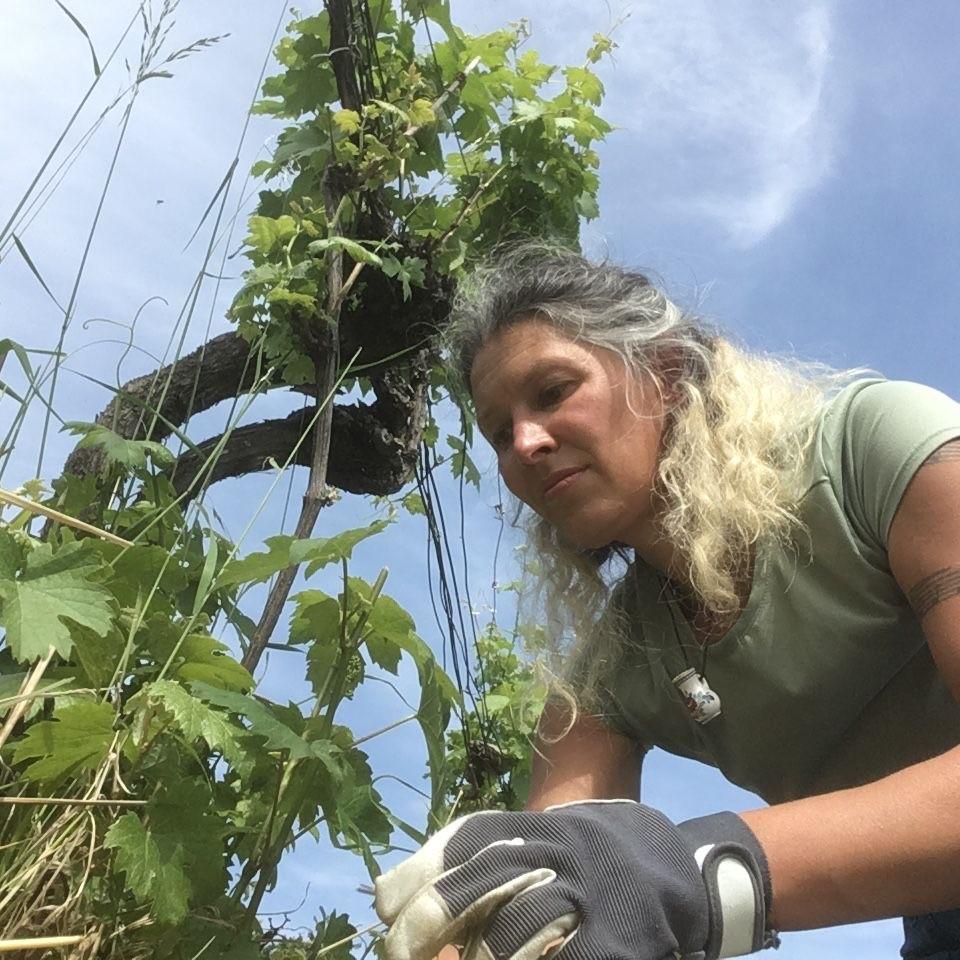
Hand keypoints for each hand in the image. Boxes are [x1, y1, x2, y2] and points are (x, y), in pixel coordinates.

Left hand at [375, 800, 774, 959]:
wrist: (684, 872)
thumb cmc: (597, 861)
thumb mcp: (547, 844)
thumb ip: (491, 865)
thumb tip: (405, 900)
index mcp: (541, 827)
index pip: (470, 837)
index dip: (422, 870)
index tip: (385, 903)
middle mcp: (563, 854)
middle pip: (484, 881)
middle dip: (433, 917)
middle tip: (399, 948)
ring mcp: (592, 900)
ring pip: (515, 932)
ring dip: (479, 955)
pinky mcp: (617, 944)